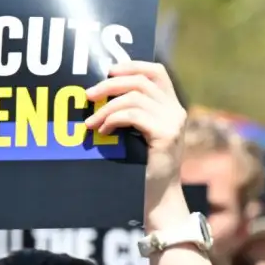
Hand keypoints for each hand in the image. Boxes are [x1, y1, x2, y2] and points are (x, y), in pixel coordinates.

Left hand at [84, 62, 187, 228]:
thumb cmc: (143, 168)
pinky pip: (133, 115)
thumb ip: (132, 113)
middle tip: (88, 95)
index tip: (108, 70)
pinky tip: (103, 131)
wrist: (158, 198)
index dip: (132, 65)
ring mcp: (173, 123)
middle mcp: (176, 111)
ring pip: (135, 97)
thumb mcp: (139, 135)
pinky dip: (113, 120)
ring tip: (91, 122)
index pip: (157, 72)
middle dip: (111, 84)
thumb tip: (101, 92)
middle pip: (142, 80)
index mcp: (172, 107)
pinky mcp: (165, 136)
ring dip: (106, 107)